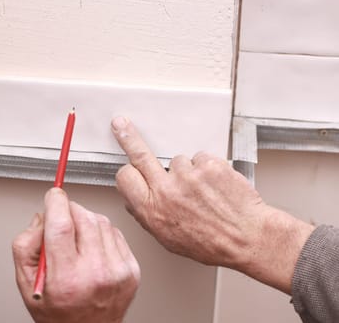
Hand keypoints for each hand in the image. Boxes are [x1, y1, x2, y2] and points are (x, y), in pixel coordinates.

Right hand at [12, 188, 139, 322]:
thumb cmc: (58, 312)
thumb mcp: (27, 282)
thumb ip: (26, 245)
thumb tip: (42, 217)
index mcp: (67, 278)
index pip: (61, 225)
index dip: (55, 202)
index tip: (52, 195)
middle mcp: (96, 274)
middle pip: (83, 217)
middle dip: (68, 211)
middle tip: (60, 222)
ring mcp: (118, 271)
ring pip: (100, 220)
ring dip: (85, 220)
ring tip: (75, 241)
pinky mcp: (131, 269)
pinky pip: (114, 232)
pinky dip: (101, 232)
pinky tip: (92, 247)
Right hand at [111, 116, 314, 293]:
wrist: (248, 238)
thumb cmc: (211, 243)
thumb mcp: (169, 239)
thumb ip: (148, 217)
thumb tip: (134, 202)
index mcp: (152, 210)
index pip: (125, 178)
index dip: (129, 174)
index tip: (128, 167)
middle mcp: (166, 190)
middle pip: (139, 154)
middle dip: (128, 137)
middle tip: (121, 124)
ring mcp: (188, 175)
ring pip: (178, 160)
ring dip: (187, 171)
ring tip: (204, 192)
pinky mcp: (208, 165)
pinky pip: (201, 159)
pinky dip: (207, 169)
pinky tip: (215, 186)